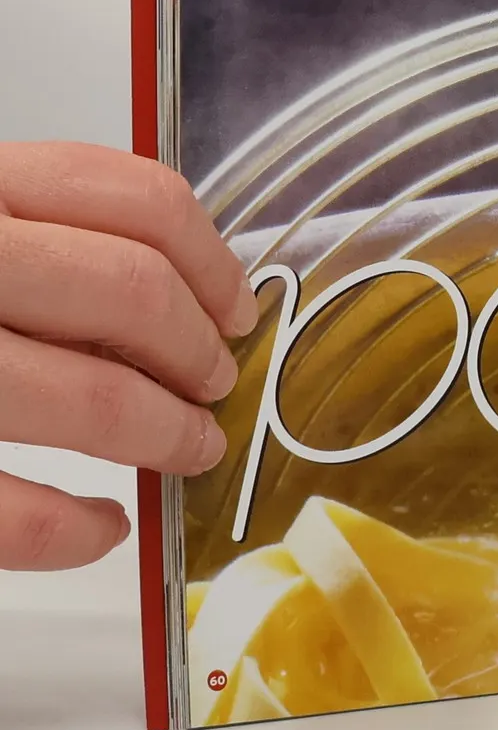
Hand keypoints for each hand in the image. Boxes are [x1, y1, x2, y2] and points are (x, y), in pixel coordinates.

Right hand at [0, 143, 256, 568]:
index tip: (235, 306)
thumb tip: (169, 288)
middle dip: (196, 351)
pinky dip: (65, 529)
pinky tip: (98, 528)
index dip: (208, 260)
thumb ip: (30, 227)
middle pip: (128, 294)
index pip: (133, 200)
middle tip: (213, 386)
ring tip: (182, 449)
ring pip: (83, 393)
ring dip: (158, 433)